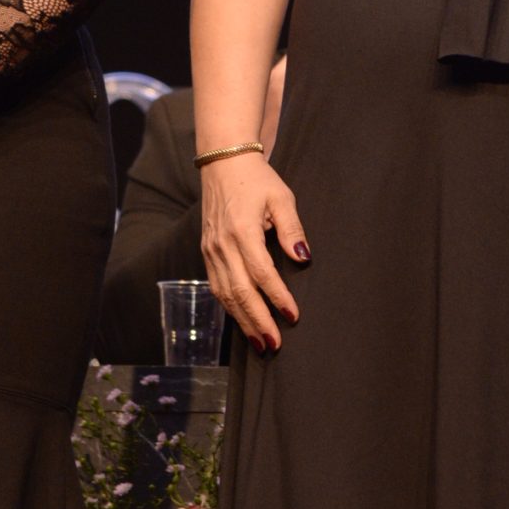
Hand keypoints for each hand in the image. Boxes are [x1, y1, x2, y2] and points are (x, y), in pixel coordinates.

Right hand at [200, 154, 308, 352]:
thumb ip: (291, 229)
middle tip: (275, 344)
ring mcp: (211, 250)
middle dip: (258, 321)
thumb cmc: (257, 180)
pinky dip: (230, 308)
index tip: (293, 316)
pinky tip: (244, 322)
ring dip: (243, 321)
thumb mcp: (282, 198)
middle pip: (240, 292)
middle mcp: (222, 245)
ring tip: (260, 343)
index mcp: (242, 231)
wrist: (224, 163)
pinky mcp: (206, 253)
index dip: (278, 297)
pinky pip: (217, 287)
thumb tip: (302, 257)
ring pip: (225, 295)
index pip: (262, 273)